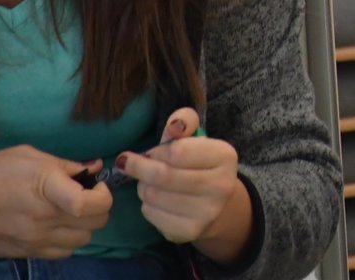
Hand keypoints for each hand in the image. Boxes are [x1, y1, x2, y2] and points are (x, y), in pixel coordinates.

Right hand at [0, 145, 111, 257]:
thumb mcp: (28, 156)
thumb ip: (65, 164)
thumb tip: (93, 167)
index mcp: (46, 188)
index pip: (89, 204)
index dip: (103, 195)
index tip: (96, 184)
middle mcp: (44, 219)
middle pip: (95, 223)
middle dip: (99, 207)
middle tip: (86, 195)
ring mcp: (35, 240)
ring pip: (83, 240)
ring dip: (85, 225)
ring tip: (72, 211)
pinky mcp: (26, 253)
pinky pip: (63, 253)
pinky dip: (69, 240)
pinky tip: (58, 226)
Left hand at [119, 107, 252, 262]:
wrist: (216, 206)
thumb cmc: (198, 165)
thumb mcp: (195, 139)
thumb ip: (184, 122)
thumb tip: (175, 124)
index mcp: (225, 156)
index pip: (178, 150)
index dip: (157, 150)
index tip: (151, 151)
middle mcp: (222, 185)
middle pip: (163, 175)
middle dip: (139, 168)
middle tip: (129, 163)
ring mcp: (207, 212)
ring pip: (153, 195)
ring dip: (142, 186)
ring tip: (148, 182)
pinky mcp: (189, 231)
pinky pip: (151, 213)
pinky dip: (146, 204)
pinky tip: (156, 200)